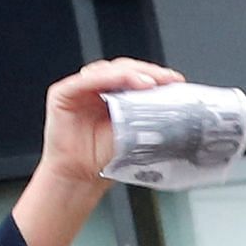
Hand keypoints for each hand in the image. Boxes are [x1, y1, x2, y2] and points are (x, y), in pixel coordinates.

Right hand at [14, 59, 179, 245]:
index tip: (176, 82)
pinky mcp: (63, 94)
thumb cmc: (107, 157)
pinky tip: (122, 81)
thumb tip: (183, 114)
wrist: (82, 176)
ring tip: (150, 83)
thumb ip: (151, 119)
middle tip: (167, 80)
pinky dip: (105, 78)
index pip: (138, 77)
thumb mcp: (137, 135)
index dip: (157, 76)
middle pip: (125, 69)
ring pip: (107, 71)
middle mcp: (99, 88)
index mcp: (117, 96)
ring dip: (130, 73)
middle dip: (148, 72)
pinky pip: (85, 81)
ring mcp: (80, 89)